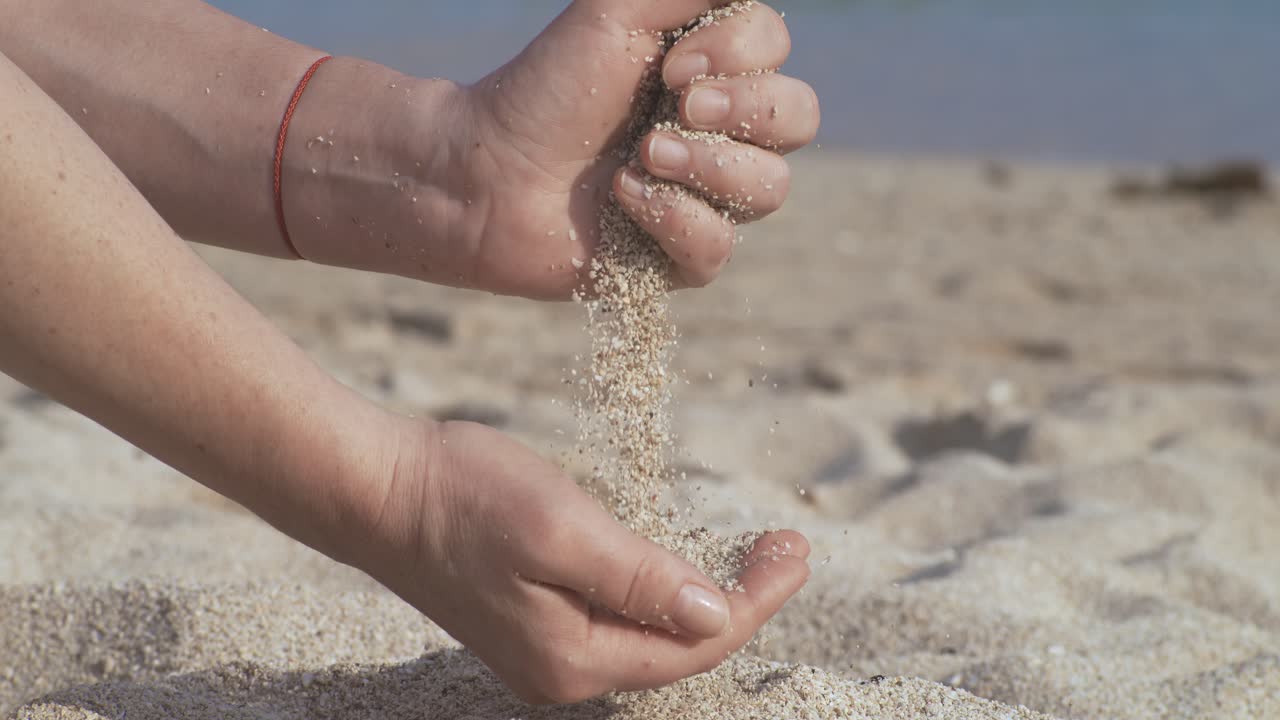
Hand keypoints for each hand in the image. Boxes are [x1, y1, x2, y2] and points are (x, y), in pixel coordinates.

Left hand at [290, 1, 819, 297]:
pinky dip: (672, 219)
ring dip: (707, 166)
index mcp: (712, 70)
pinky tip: (623, 200)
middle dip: (742, 109)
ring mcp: (706, 197)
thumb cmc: (547, 86)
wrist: (485, 169)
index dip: (739, 54)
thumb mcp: (619, 11)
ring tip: (641, 158)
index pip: (777, 52)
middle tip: (674, 106)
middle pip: (798, 118)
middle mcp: (721, 132)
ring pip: (770, 189)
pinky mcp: (680, 256)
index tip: (671, 64)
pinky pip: (718, 248)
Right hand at [352, 418, 810, 703]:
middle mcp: (563, 670)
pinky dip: (662, 588)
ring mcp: (544, 649)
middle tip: (787, 545)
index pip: (695, 643)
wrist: (379, 490)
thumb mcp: (563, 528)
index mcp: (575, 658)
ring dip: (705, 591)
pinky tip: (680, 558)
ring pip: (651, 634)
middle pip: (679, 648)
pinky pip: (620, 617)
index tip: (796, 548)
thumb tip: (717, 615)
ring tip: (753, 552)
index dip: (755, 599)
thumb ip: (641, 579)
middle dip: (741, 598)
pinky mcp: (532, 618)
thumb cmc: (464, 499)